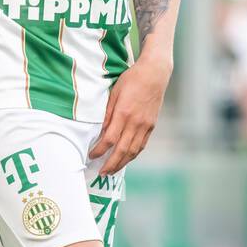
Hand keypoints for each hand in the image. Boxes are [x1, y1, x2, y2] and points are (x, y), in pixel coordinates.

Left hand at [89, 56, 171, 176]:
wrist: (154, 74)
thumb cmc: (132, 79)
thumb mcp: (114, 93)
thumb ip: (107, 113)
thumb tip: (100, 130)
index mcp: (124, 113)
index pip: (109, 139)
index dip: (99, 150)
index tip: (91, 156)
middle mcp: (136, 123)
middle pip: (122, 150)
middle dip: (111, 164)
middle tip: (101, 173)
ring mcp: (145, 126)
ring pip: (133, 151)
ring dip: (122, 163)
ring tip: (112, 170)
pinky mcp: (151, 126)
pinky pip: (142, 145)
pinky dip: (133, 154)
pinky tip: (126, 158)